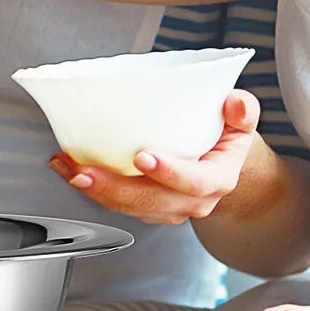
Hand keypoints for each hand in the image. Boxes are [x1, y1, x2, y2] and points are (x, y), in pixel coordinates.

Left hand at [49, 90, 260, 226]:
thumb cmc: (226, 136)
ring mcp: (166, 208)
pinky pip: (116, 203)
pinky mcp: (144, 207)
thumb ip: (243, 109)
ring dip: (94, 190)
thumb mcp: (241, 120)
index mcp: (217, 180)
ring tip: (66, 166)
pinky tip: (67, 166)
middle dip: (114, 189)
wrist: (222, 164)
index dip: (169, 172)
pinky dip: (90, 187)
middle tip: (84, 170)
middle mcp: (191, 201)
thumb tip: (234, 103)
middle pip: (151, 201)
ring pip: (127, 207)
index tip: (143, 155)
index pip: (194, 183)